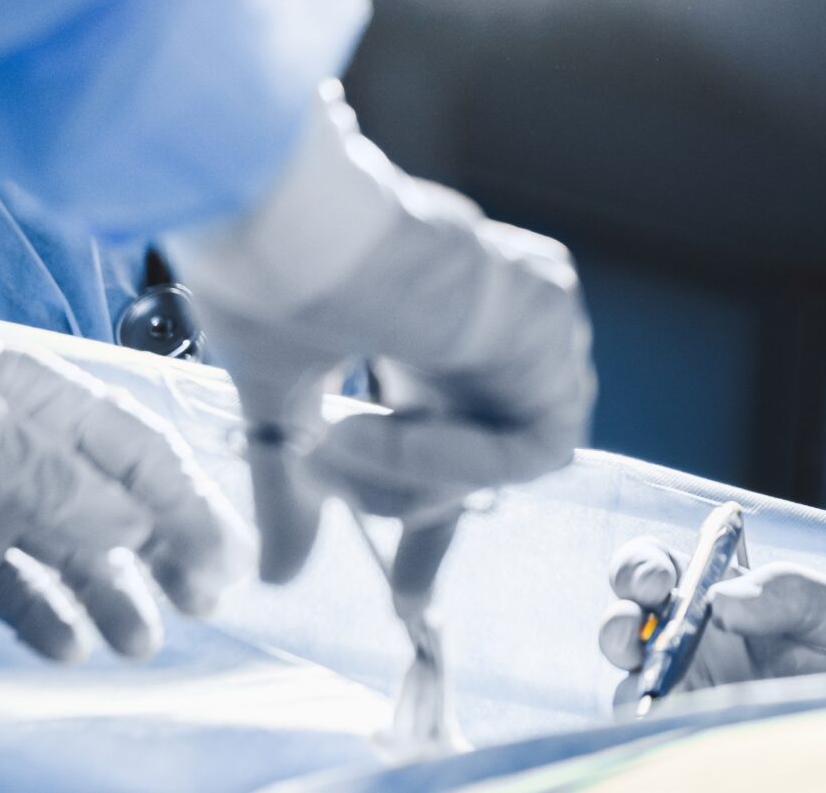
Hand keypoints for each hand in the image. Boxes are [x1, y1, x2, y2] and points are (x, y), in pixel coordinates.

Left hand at [0, 325, 246, 660]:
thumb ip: (47, 472)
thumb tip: (131, 524)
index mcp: (50, 401)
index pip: (141, 453)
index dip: (190, 502)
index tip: (224, 556)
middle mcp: (34, 454)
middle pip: (124, 509)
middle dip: (170, 554)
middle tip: (200, 603)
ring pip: (79, 558)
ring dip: (115, 597)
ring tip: (139, 642)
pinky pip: (16, 592)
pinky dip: (46, 619)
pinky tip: (65, 646)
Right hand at [164, 84, 594, 580]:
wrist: (294, 227)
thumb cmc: (274, 284)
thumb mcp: (283, 403)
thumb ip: (294, 489)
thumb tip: (279, 576)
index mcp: (432, 332)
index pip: (458, 440)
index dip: (432, 515)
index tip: (411, 599)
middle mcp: (489, 327)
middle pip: (485, 461)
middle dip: (403, 500)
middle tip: (327, 474)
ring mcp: (527, 318)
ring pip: (503, 461)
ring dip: (412, 473)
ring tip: (338, 438)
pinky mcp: (551, 316)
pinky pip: (533, 444)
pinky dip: (456, 456)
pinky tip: (385, 424)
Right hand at [597, 536, 825, 704]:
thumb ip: (781, 590)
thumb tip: (718, 600)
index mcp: (712, 593)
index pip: (655, 567)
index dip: (642, 567)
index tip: (661, 579)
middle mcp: (687, 638)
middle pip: (626, 620)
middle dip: (619, 617)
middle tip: (638, 622)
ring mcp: (685, 688)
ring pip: (629, 677)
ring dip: (628, 671)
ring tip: (654, 675)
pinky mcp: (692, 729)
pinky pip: (653, 725)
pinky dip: (651, 717)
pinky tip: (673, 713)